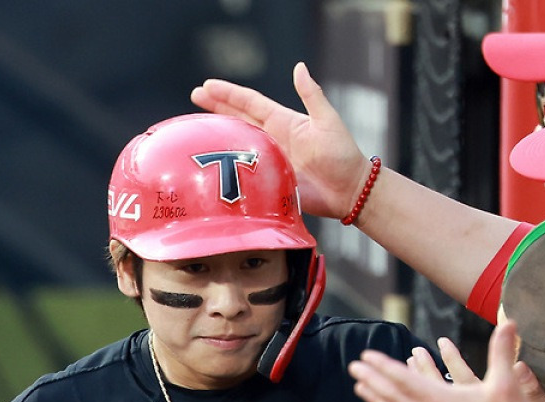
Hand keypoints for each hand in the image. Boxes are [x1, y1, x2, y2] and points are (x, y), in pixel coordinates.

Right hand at [190, 62, 366, 220]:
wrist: (350, 191)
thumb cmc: (343, 155)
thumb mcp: (328, 121)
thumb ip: (312, 96)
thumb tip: (299, 67)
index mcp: (283, 121)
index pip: (250, 103)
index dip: (228, 93)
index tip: (207, 85)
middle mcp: (272, 138)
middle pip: (238, 118)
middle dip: (216, 107)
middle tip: (194, 96)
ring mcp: (268, 159)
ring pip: (237, 142)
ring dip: (218, 132)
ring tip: (196, 124)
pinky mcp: (268, 180)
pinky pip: (243, 172)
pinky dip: (226, 167)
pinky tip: (211, 164)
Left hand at [350, 321, 544, 401]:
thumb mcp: (508, 385)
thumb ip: (502, 352)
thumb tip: (509, 322)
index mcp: (443, 401)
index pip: (404, 380)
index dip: (384, 366)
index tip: (366, 356)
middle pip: (394, 396)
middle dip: (373, 379)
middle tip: (354, 366)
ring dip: (378, 401)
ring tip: (360, 388)